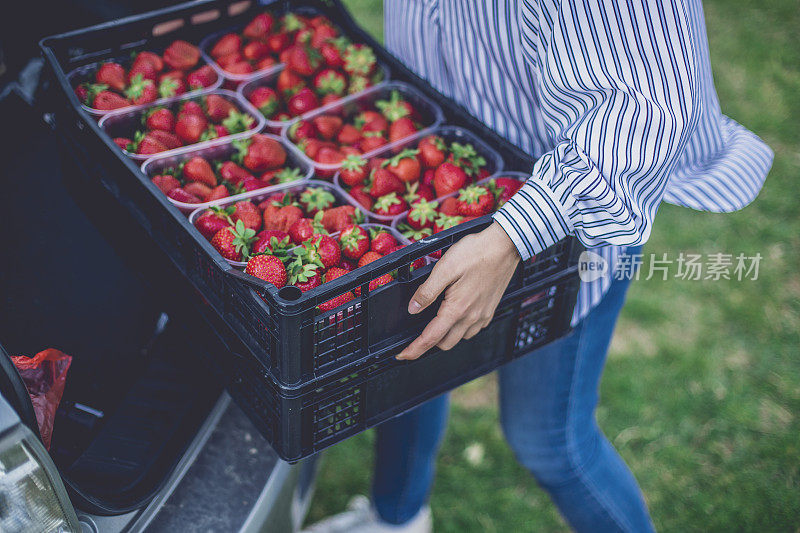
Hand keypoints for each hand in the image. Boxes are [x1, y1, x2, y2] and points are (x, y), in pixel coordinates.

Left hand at [397, 222, 520, 359]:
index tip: (402, 355)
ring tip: (434, 325)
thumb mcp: (445, 268)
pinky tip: (455, 316)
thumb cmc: (477, 253)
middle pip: (445, 343)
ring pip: (460, 338)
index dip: (414, 349)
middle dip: (428, 344)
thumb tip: (413, 308)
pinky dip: (460, 329)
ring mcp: (483, 315)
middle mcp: (471, 317)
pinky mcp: (490, 309)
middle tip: (415, 338)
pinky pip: (472, 329)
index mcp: (457, 308)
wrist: (506, 246)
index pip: (431, 338)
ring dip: (445, 337)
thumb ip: (427, 291)